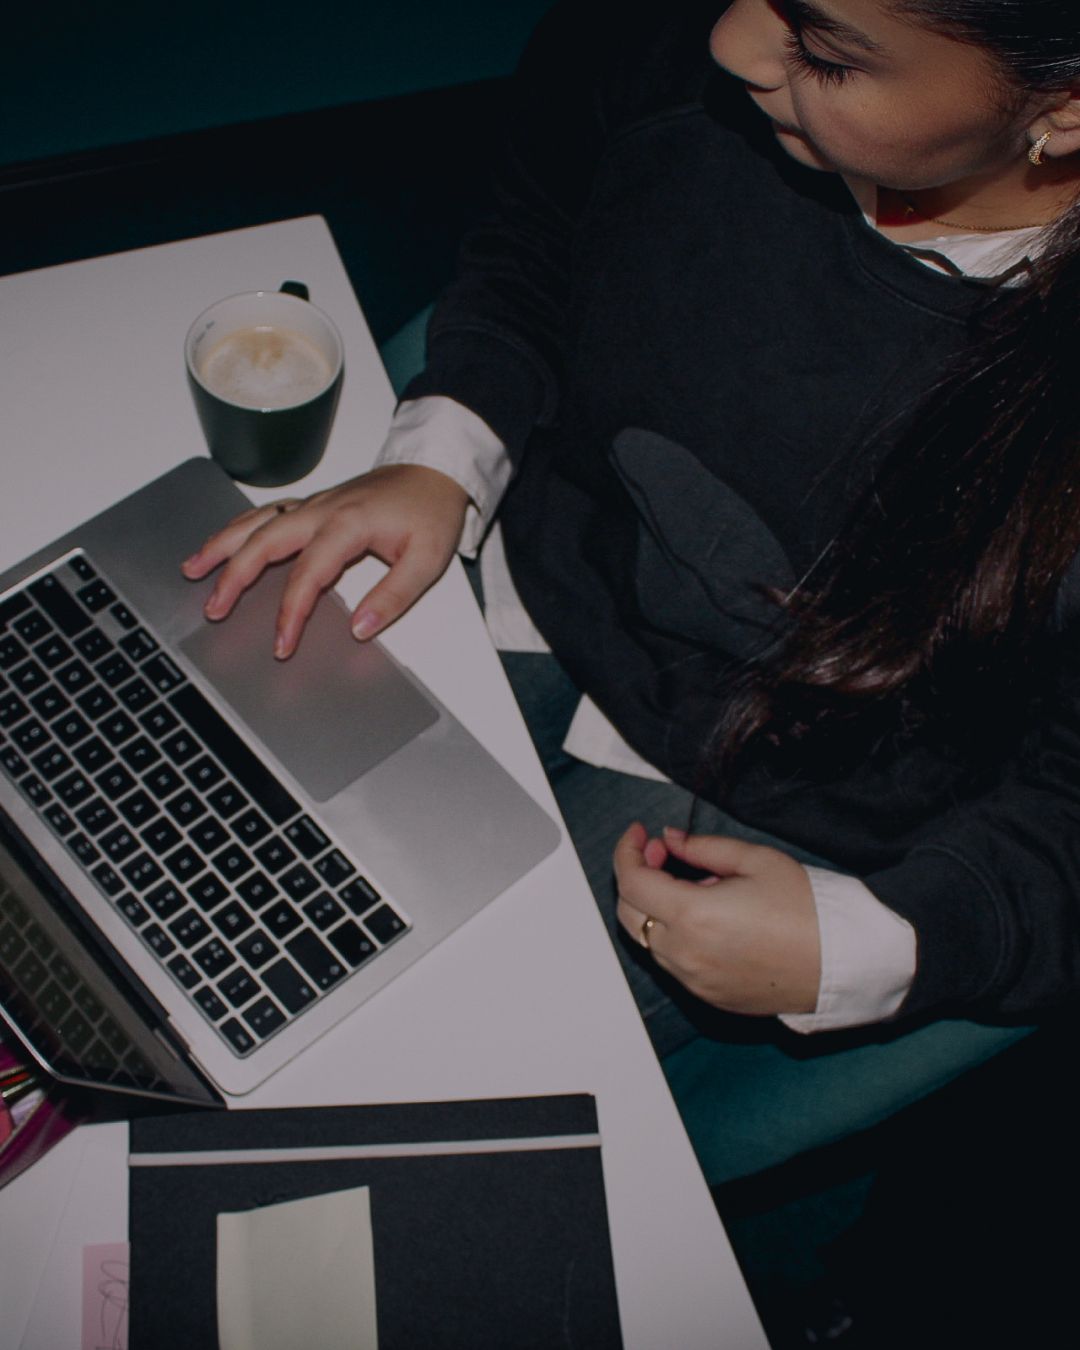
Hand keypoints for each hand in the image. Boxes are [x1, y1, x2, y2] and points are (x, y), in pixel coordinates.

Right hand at [180, 464, 469, 657]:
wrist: (436, 470)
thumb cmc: (432, 511)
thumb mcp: (427, 560)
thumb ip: (393, 596)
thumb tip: (360, 628)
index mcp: (348, 523)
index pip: (308, 574)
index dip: (291, 611)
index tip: (282, 643)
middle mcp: (323, 509)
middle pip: (264, 542)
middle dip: (234, 576)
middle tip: (214, 608)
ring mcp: (315, 503)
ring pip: (256, 521)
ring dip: (222, 544)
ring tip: (193, 569)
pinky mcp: (315, 503)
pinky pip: (267, 514)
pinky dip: (239, 528)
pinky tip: (222, 543)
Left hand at [613, 824, 820, 1015]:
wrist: (842, 962)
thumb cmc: (806, 909)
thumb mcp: (756, 860)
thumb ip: (704, 848)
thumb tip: (671, 839)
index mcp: (693, 916)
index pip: (631, 881)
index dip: (627, 851)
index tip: (640, 833)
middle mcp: (684, 954)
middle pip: (628, 912)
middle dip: (637, 876)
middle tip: (664, 854)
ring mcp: (694, 980)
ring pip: (647, 939)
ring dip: (655, 907)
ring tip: (696, 886)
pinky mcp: (707, 996)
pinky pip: (671, 962)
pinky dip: (673, 934)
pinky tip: (706, 918)